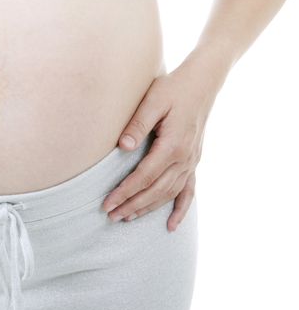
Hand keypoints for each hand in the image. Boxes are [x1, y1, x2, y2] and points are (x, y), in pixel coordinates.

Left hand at [102, 50, 227, 230]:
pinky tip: (172, 226)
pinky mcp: (193, 161)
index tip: (108, 203)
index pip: (144, 176)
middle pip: (155, 190)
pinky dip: (180, 209)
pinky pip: (189, 191)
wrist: (202, 82)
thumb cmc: (174, 88)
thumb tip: (122, 148)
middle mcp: (185, 158)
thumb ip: (137, 124)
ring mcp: (191, 162)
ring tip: (128, 219)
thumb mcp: (153, 100)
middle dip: (132, 205)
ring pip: (169, 194)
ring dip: (148, 208)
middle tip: (111, 216)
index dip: (125, 192)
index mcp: (173, 145)